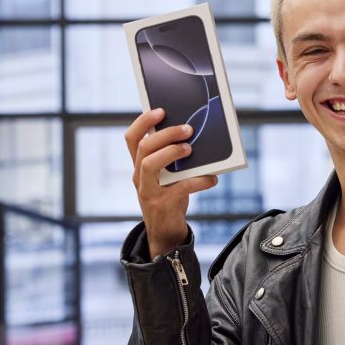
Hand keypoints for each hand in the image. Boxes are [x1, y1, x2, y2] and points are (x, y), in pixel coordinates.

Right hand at [125, 109, 217, 258]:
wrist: (166, 233)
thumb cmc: (170, 197)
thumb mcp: (167, 176)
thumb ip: (172, 158)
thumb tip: (194, 135)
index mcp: (139, 165)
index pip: (132, 138)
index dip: (143, 122)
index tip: (160, 111)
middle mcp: (139, 176)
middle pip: (143, 147)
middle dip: (165, 134)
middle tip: (187, 129)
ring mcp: (147, 190)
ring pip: (149, 164)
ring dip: (171, 152)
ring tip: (190, 149)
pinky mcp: (161, 204)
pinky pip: (179, 188)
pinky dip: (198, 181)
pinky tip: (212, 178)